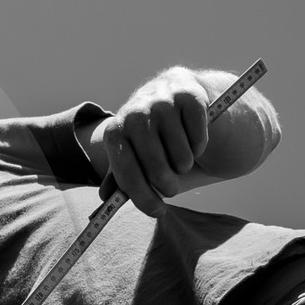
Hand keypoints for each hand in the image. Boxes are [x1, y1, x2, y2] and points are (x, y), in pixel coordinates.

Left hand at [91, 66, 212, 215]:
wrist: (174, 92)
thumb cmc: (150, 134)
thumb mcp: (130, 151)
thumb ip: (120, 176)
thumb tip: (105, 199)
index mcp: (115, 132)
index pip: (127, 173)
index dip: (143, 197)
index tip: (157, 212)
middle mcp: (135, 114)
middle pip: (156, 168)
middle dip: (167, 186)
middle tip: (171, 189)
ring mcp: (162, 103)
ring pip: (182, 156)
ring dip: (184, 165)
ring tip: (180, 158)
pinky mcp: (189, 96)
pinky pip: (199, 138)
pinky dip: (199, 147)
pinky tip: (193, 140)